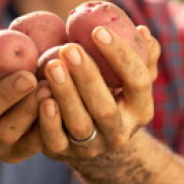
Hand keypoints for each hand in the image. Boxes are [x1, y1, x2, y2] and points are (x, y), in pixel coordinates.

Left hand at [38, 25, 159, 159]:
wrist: (92, 138)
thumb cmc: (111, 93)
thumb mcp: (129, 79)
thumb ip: (140, 55)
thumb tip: (142, 31)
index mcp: (141, 109)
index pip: (138, 82)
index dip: (120, 56)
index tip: (98, 30)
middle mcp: (119, 132)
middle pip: (105, 108)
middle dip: (87, 77)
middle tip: (69, 48)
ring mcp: (92, 146)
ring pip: (80, 124)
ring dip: (66, 94)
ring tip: (52, 65)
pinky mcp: (64, 153)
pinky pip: (55, 141)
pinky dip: (48, 121)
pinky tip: (42, 96)